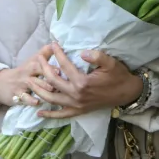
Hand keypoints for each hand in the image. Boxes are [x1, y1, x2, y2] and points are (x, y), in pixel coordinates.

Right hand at [0, 44, 55, 106]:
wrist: (1, 83)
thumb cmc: (23, 72)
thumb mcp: (31, 61)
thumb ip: (45, 53)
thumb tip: (56, 43)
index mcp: (32, 64)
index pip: (41, 61)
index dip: (50, 63)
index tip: (61, 67)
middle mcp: (27, 72)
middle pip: (37, 70)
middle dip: (48, 72)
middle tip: (59, 75)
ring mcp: (22, 84)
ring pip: (33, 85)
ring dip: (43, 87)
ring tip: (52, 90)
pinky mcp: (17, 94)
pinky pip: (24, 98)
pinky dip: (30, 100)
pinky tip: (37, 102)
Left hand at [27, 45, 142, 118]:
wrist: (127, 93)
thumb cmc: (118, 76)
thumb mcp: (111, 63)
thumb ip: (97, 56)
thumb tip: (82, 53)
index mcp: (83, 82)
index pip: (64, 65)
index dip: (58, 53)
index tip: (53, 44)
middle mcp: (76, 95)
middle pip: (53, 81)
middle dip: (43, 68)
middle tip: (38, 58)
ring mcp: (76, 105)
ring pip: (51, 98)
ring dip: (39, 90)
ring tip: (31, 81)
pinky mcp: (78, 111)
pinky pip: (60, 115)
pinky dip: (49, 114)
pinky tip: (39, 111)